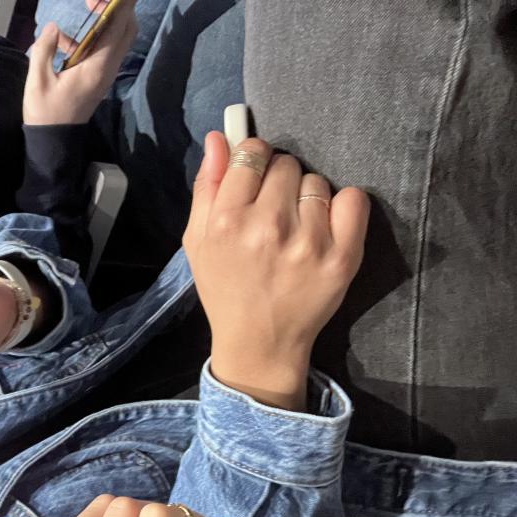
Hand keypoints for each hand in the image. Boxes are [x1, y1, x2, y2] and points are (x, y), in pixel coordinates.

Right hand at [24, 0, 136, 125]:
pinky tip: (65, 39)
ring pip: (119, 37)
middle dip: (117, 8)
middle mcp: (108, 67)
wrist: (55, 141)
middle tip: (94, 1)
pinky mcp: (100, 76)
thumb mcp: (37, 81)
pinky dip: (93, 36)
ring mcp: (106, 72)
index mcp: (97, 67)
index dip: (119, 4)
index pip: (119, 26)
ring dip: (107, 18)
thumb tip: (53, 27)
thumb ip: (45, 49)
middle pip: (127, 28)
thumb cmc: (45, 113)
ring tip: (88, 6)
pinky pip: (105, 49)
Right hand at [183, 133, 369, 409]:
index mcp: (227, 220)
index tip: (255, 180)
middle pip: (287, 165)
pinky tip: (326, 228)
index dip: (254, 161)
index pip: (252, 153)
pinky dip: (343, 207)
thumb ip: (206, 187)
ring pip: (317, 182)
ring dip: (308, 199)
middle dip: (279, 183)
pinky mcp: (342, 256)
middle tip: (274, 213)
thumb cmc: (225, 287)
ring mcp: (308, 241)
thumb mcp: (198, 240)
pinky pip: (354, 199)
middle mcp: (267, 226)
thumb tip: (219, 138)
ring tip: (297, 229)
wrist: (259, 341)